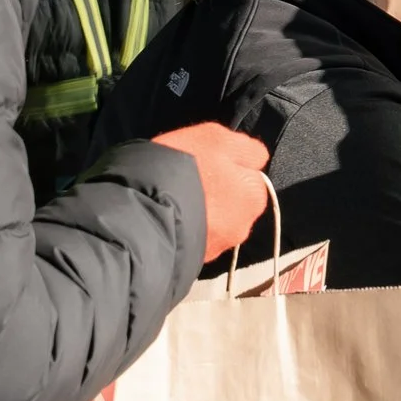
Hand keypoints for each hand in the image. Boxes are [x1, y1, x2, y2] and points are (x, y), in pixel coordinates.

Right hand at [148, 123, 272, 262]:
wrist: (141, 216)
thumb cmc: (183, 169)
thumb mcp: (215, 138)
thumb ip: (245, 148)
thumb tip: (258, 158)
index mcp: (254, 195)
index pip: (251, 178)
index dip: (228, 168)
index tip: (208, 164)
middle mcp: (243, 227)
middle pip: (233, 204)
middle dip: (217, 195)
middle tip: (188, 182)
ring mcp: (217, 248)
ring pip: (213, 224)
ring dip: (200, 214)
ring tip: (173, 201)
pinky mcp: (193, 261)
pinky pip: (192, 240)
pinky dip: (184, 230)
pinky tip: (165, 219)